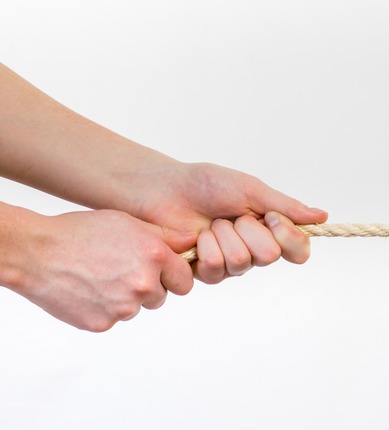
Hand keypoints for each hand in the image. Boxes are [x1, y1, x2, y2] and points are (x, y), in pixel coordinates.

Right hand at [9, 208, 193, 331]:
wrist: (37, 253)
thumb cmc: (82, 232)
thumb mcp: (128, 223)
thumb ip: (165, 236)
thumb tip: (193, 242)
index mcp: (154, 257)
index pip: (184, 281)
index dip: (173, 276)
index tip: (162, 272)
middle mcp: (143, 284)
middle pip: (161, 297)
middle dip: (149, 287)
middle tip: (122, 271)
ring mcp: (123, 307)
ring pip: (137, 309)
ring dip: (126, 298)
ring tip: (101, 277)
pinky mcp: (102, 323)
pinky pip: (114, 319)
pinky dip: (104, 309)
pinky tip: (88, 290)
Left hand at [132, 162, 327, 282]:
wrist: (165, 189)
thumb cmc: (206, 184)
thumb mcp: (251, 190)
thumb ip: (286, 206)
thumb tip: (322, 216)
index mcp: (270, 229)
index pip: (298, 250)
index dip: (289, 236)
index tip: (271, 217)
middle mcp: (254, 249)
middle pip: (270, 255)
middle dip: (249, 229)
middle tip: (232, 215)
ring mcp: (230, 263)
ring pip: (241, 263)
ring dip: (224, 236)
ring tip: (211, 223)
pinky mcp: (205, 272)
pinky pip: (216, 270)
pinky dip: (205, 248)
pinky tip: (196, 237)